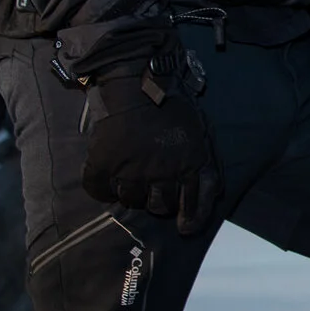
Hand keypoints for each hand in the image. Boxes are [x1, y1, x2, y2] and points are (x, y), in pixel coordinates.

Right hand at [78, 51, 222, 233]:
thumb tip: (210, 197)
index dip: (189, 220)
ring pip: (130, 200)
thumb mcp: (201, 136)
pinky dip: (102, 189)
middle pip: (158, 206)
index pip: (191, 205)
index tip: (185, 228)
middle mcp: (160, 173)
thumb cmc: (174, 107)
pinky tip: (108, 180)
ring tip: (131, 178)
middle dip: (159, 202)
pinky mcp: (103, 162)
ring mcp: (130, 170)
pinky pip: (99, 189)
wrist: (137, 82)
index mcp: (187, 166)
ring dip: (132, 193)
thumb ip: (207, 168)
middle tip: (154, 189)